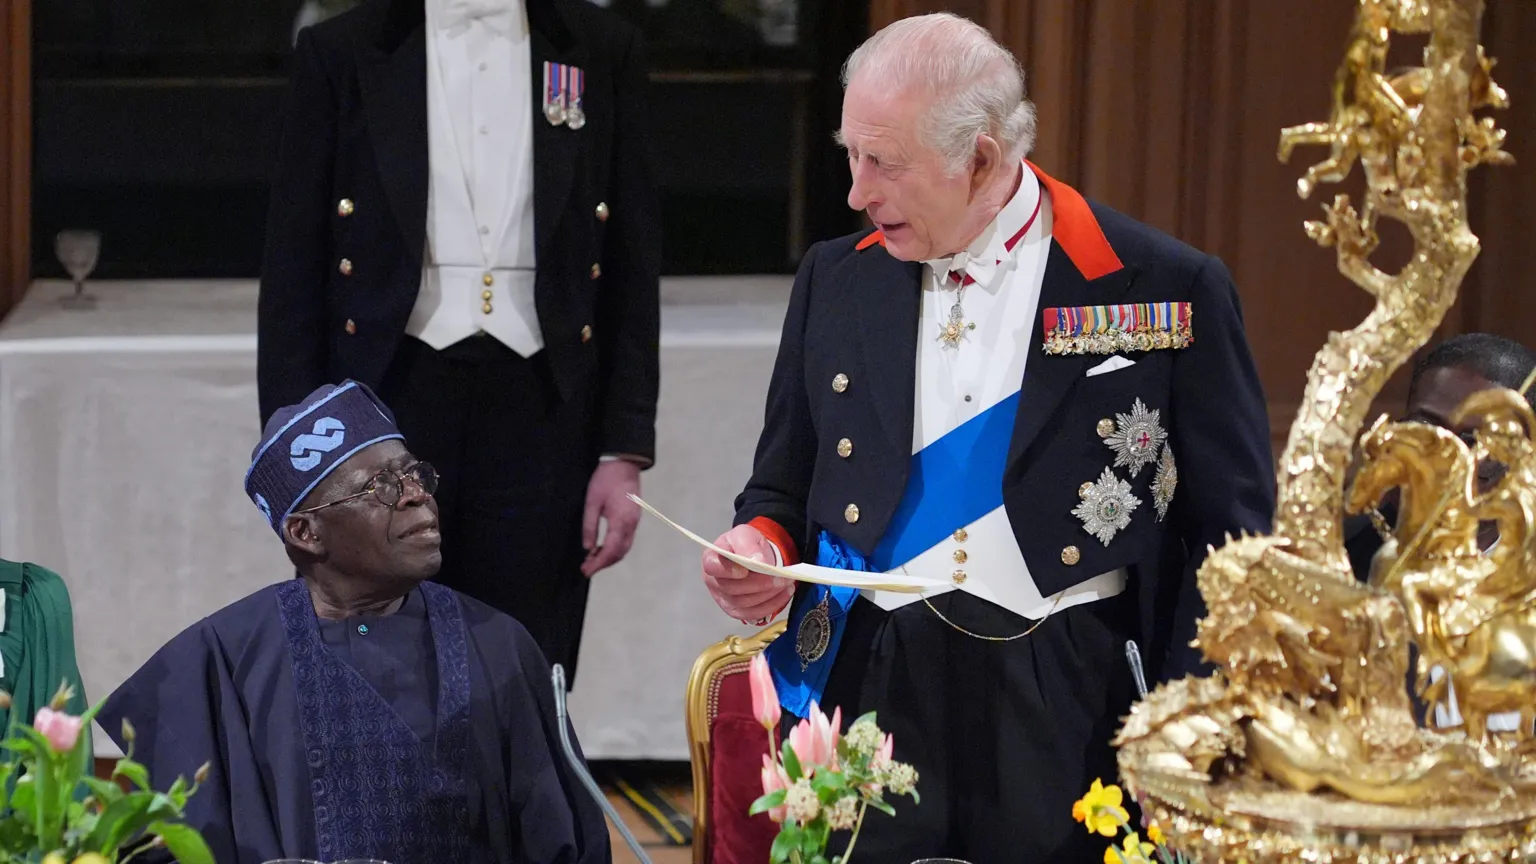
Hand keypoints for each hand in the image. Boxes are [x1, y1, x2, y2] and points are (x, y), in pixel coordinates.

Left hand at [581, 460, 641, 576]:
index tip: (586, 571)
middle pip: (620, 553)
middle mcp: (632, 524)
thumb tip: (587, 547)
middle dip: (603, 564)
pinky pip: (626, 540)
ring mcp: (635, 522)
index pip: (611, 550)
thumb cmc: (606, 480)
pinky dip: (615, 549)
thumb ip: (589, 526)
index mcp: (621, 520)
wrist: (623, 464)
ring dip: (609, 557)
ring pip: (624, 548)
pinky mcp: (634, 518)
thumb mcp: (592, 502)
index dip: (598, 563)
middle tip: (586, 568)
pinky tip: (602, 548)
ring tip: (592, 560)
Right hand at [702, 524, 793, 620]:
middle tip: (781, 577)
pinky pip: (753, 614)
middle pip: (731, 589)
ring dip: (768, 595)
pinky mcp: (737, 611)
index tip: (744, 570)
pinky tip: (784, 593)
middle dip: (759, 584)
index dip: (727, 570)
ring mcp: (724, 599)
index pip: (712, 567)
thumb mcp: (746, 535)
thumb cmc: (744, 545)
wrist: (753, 557)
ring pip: (744, 603)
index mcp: (711, 559)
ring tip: (786, 583)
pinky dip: (772, 605)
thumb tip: (758, 561)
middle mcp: (714, 582)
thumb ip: (748, 545)